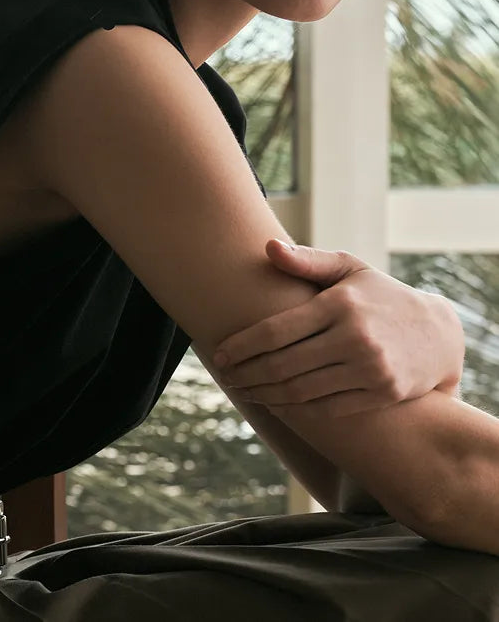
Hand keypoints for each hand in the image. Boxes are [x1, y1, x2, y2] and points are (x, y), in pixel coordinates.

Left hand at [212, 239, 464, 417]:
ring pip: (302, 391)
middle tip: (226, 378)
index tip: (219, 355)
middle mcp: (355, 337)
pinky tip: (277, 404)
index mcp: (339, 304)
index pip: (276, 331)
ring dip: (266, 395)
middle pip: (283, 365)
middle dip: (248, 374)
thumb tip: (268, 248)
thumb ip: (307, 260)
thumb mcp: (349, 269)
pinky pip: (328, 408)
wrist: (438, 333)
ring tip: (245, 392)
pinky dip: (298, 410)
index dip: (242, 346)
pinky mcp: (383, 394)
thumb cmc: (380, 295)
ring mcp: (371, 369)